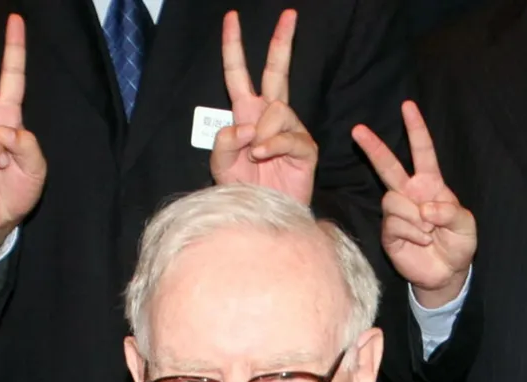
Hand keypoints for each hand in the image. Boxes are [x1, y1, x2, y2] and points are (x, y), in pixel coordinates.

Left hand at [210, 10, 317, 204]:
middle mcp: (270, 117)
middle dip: (282, 42)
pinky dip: (271, 146)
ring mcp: (290, 130)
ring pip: (278, 109)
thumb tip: (246, 126)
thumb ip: (224, 142)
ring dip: (261, 132)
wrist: (261, 217)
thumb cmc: (243, 192)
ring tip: (255, 155)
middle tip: (289, 14)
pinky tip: (263, 157)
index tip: (231, 18)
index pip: (239, 75)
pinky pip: (288, 135)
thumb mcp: (220, 165)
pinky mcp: (305, 148)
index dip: (234, 47)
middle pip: (278, 71)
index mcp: (246, 114)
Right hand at [353, 101, 474, 307]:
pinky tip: (421, 241)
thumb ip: (449, 211)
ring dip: (415, 218)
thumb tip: (424, 209)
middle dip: (373, 147)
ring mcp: (396, 213)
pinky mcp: (388, 232)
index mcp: (430, 185)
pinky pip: (394, 223)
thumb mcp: (466, 224)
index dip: (416, 129)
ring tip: (428, 232)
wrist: (445, 272)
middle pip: (388, 166)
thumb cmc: (458, 243)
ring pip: (393, 200)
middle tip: (357, 129)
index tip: (407, 106)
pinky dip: (412, 232)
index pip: (422, 152)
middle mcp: (409, 194)